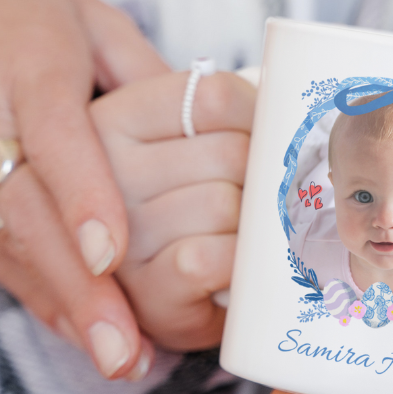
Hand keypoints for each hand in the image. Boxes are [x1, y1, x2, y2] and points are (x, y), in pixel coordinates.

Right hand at [0, 0, 165, 379]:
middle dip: (78, 288)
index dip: (88, 204)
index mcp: (25, 64)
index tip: (118, 257)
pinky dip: (22, 282)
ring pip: (1, 242)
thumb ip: (140, 73)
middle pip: (27, 213)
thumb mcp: (84, 11)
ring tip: (108, 354)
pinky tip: (63, 317)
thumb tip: (202, 128)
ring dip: (54, 302)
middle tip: (124, 349)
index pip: (59, 143)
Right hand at [92, 70, 255, 350]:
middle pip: (232, 152)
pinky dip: (238, 262)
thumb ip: (216, 105)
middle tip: (251, 196)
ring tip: (235, 233)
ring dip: (250, 224)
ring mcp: (117, 231)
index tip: (262, 137)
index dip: (257, 117)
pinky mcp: (141, 288)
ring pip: (228, 205)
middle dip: (258, 178)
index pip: (215, 94)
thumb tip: (287, 94)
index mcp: (115, 115)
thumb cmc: (178, 201)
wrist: (148, 299)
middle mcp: (104, 169)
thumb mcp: (180, 135)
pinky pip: (216, 257)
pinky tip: (229, 265)